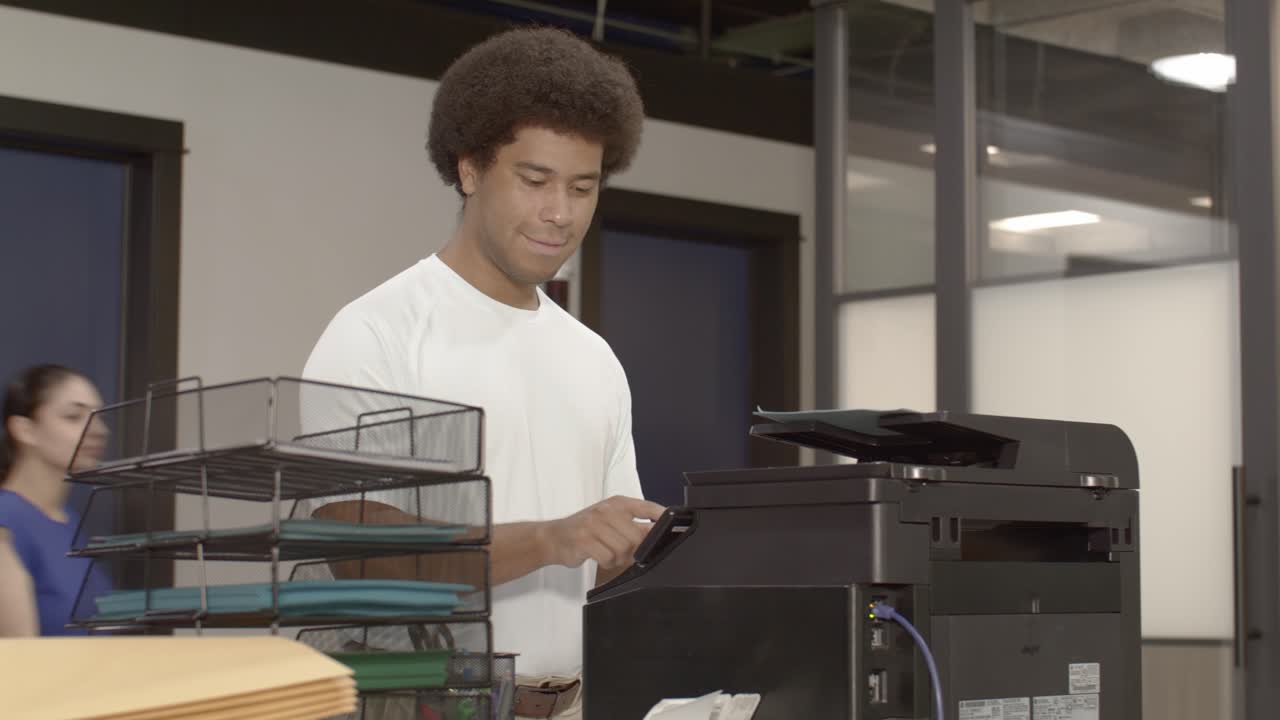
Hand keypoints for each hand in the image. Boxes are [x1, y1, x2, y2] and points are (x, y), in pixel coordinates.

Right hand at [541, 495, 665, 568]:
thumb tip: (659, 532)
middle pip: (637, 537)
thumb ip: (634, 525)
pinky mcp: (584, 539)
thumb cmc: (585, 529)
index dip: (663, 516)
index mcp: (618, 503)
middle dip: (632, 550)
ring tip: (606, 552)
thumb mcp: (610, 520)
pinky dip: (606, 562)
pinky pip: (608, 557)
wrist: (553, 537)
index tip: (675, 524)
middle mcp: (607, 510)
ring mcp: (594, 524)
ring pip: (623, 549)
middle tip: (621, 550)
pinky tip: (599, 556)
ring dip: (618, 558)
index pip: (647, 507)